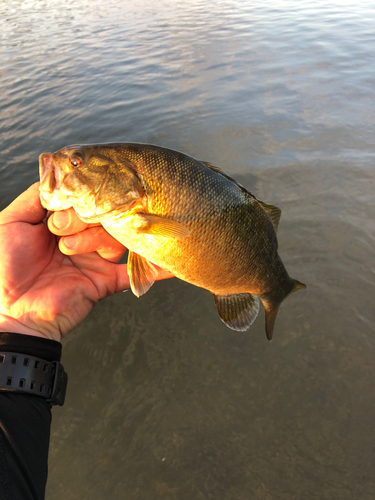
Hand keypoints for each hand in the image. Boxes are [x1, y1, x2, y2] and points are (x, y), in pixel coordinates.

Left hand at [0, 183, 171, 341]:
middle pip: (103, 215)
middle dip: (84, 219)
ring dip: (95, 241)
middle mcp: (81, 238)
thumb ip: (37, 196)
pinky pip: (134, 272)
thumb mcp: (11, 222)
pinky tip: (172, 260)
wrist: (12, 314)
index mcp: (61, 223)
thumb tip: (58, 171)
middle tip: (61, 232)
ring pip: (115, 237)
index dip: (78, 196)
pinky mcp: (105, 281)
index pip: (83, 199)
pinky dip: (154, 267)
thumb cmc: (4, 267)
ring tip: (71, 252)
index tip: (72, 197)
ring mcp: (95, 260)